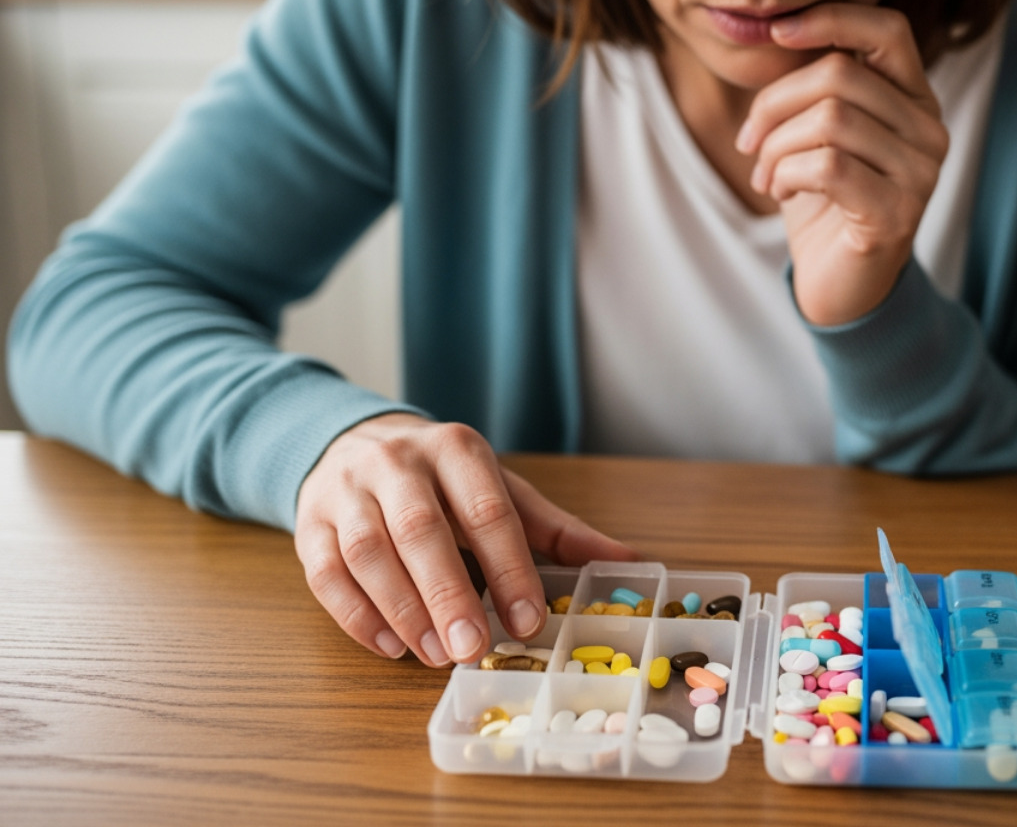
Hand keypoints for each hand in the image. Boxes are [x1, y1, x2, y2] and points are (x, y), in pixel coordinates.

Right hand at [294, 413, 640, 665]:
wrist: (350, 442)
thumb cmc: (441, 480)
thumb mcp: (501, 489)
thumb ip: (556, 529)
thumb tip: (628, 561)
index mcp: (457, 449)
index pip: (487, 510)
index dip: (508, 567)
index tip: (527, 620)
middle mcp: (397, 462)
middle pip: (420, 529)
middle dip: (447, 592)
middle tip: (471, 646)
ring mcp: (346, 490)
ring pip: (367, 551)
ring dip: (402, 608)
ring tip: (435, 654)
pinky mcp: (308, 522)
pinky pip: (324, 571)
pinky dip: (356, 614)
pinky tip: (390, 645)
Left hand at [735, 3, 947, 325]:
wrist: (839, 283)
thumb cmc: (823, 200)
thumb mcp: (817, 131)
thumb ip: (815, 84)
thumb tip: (780, 31)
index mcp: (915, 99)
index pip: (887, 30)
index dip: (830, 19)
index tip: (777, 32)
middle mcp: (930, 130)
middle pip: (840, 75)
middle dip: (775, 104)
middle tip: (750, 142)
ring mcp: (921, 173)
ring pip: (830, 119)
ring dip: (777, 146)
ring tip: (766, 173)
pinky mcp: (898, 212)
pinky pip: (828, 165)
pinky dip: (786, 174)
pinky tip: (779, 191)